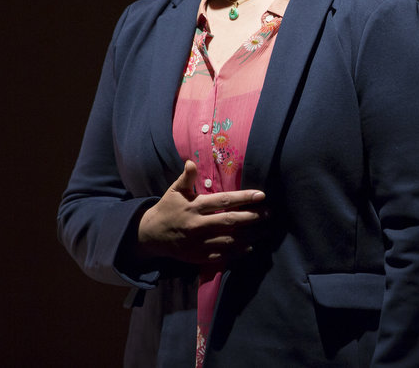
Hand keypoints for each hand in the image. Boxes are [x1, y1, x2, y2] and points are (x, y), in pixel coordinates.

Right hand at [135, 160, 269, 264]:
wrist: (150, 235)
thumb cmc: (167, 209)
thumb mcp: (174, 191)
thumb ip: (186, 178)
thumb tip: (191, 162)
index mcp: (194, 207)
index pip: (224, 201)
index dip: (244, 197)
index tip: (261, 195)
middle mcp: (198, 225)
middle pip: (230, 221)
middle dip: (252, 217)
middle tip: (269, 213)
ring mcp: (198, 243)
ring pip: (228, 240)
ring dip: (249, 236)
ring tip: (265, 231)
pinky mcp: (197, 256)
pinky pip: (221, 256)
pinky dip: (236, 253)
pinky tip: (249, 248)